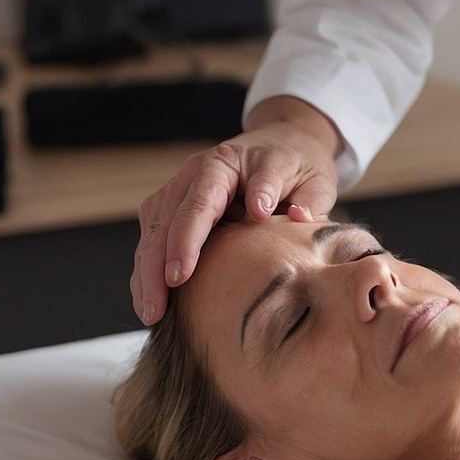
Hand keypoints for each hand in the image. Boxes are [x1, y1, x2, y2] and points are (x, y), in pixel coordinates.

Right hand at [131, 97, 340, 325]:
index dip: (187, 240)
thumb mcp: (313, 180)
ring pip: (154, 231)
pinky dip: (148, 270)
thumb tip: (284, 216)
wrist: (284, 147)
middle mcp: (195, 172)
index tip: (181, 274)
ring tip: (149, 312)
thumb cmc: (298, 169)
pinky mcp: (171, 206)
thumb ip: (305, 200)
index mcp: (227, 162)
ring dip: (146, 272)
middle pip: (168, 219)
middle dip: (158, 264)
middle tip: (156, 306)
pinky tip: (150, 300)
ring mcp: (180, 188)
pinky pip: (153, 238)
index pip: (200, 203)